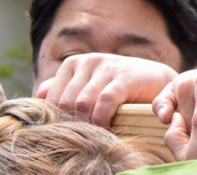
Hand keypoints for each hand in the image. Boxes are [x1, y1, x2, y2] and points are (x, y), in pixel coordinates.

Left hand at [34, 52, 178, 128]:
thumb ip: (65, 88)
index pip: (52, 98)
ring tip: (96, 134)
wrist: (158, 82)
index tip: (71, 131)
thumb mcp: (90, 86)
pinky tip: (107, 128)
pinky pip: (103, 102)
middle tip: (84, 136)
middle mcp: (88, 61)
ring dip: (88, 124)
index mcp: (74, 63)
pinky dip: (102, 120)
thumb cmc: (120, 88)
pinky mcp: (124, 76)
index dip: (58, 119)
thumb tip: (38, 94)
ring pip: (82, 103)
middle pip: (65, 102)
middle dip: (73, 123)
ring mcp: (106, 66)